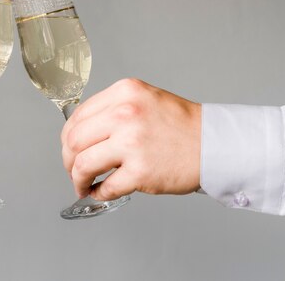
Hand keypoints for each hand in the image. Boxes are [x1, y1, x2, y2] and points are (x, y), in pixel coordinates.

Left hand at [61, 79, 200, 200]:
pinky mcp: (140, 172)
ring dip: (78, 179)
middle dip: (67, 159)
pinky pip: (106, 187)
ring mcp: (131, 143)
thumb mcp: (144, 100)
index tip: (70, 148)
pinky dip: (99, 192)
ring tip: (84, 184)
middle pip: (74, 141)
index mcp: (124, 93)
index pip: (78, 116)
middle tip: (73, 169)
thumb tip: (81, 132)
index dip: (68, 138)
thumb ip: (113, 109)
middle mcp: (124, 114)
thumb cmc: (183, 125)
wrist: (216, 145)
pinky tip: (102, 191)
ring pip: (82, 164)